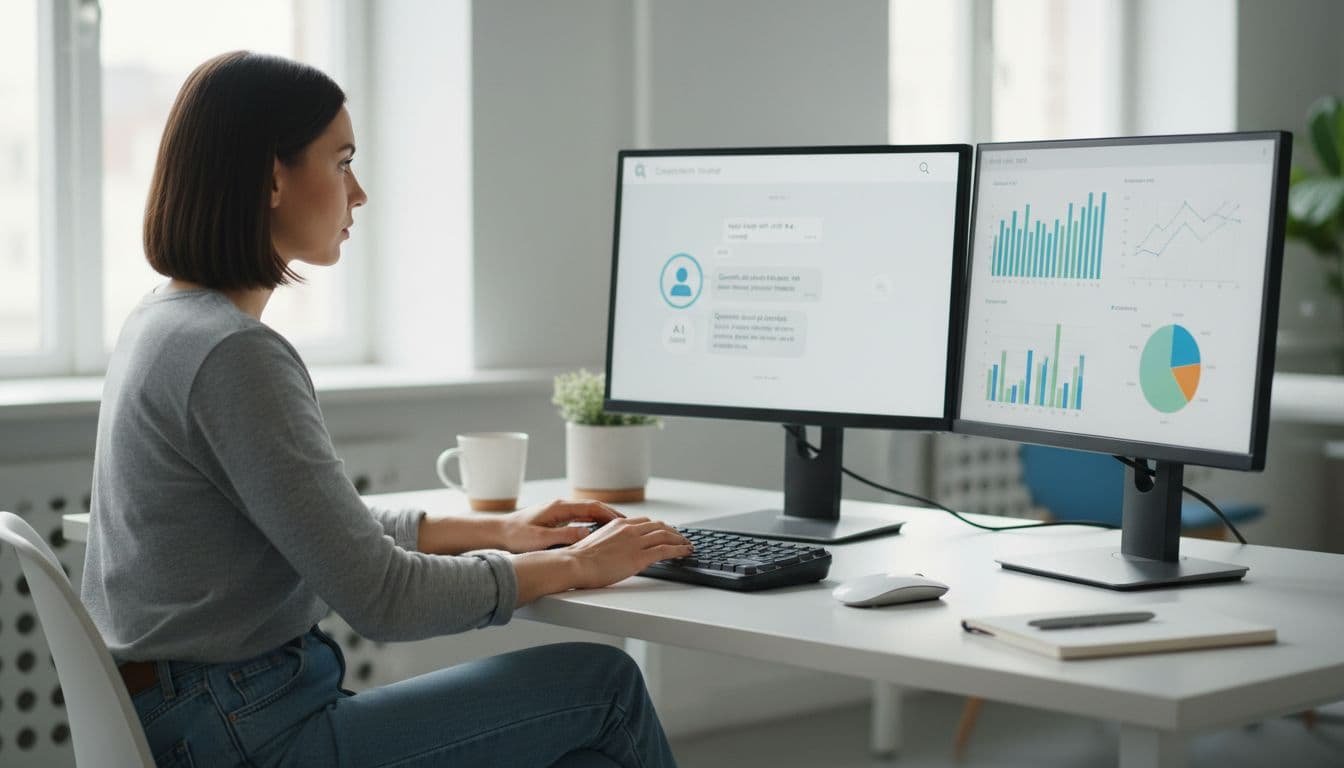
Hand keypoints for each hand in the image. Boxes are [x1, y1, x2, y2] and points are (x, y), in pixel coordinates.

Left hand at [498, 499, 624, 552]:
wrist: (497, 532)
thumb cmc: (516, 536)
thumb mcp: (541, 539)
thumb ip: (565, 536)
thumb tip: (587, 534)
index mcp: (559, 508)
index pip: (591, 506)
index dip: (609, 514)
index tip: (624, 522)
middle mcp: (560, 506)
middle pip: (592, 507)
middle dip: (611, 515)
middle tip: (628, 524)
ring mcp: (557, 511)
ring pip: (586, 512)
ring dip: (602, 518)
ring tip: (618, 528)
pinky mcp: (554, 518)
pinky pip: (578, 518)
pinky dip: (591, 522)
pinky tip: (597, 531)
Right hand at [566, 517, 692, 589]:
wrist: (575, 564)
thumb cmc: (580, 559)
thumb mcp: (597, 542)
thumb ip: (610, 542)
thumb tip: (616, 550)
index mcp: (618, 525)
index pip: (645, 522)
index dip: (658, 527)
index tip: (664, 531)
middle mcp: (629, 529)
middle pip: (659, 526)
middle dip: (672, 532)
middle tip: (680, 537)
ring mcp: (636, 542)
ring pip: (666, 536)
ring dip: (680, 540)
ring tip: (687, 545)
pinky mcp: (640, 557)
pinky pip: (666, 550)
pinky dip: (679, 549)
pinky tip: (686, 552)